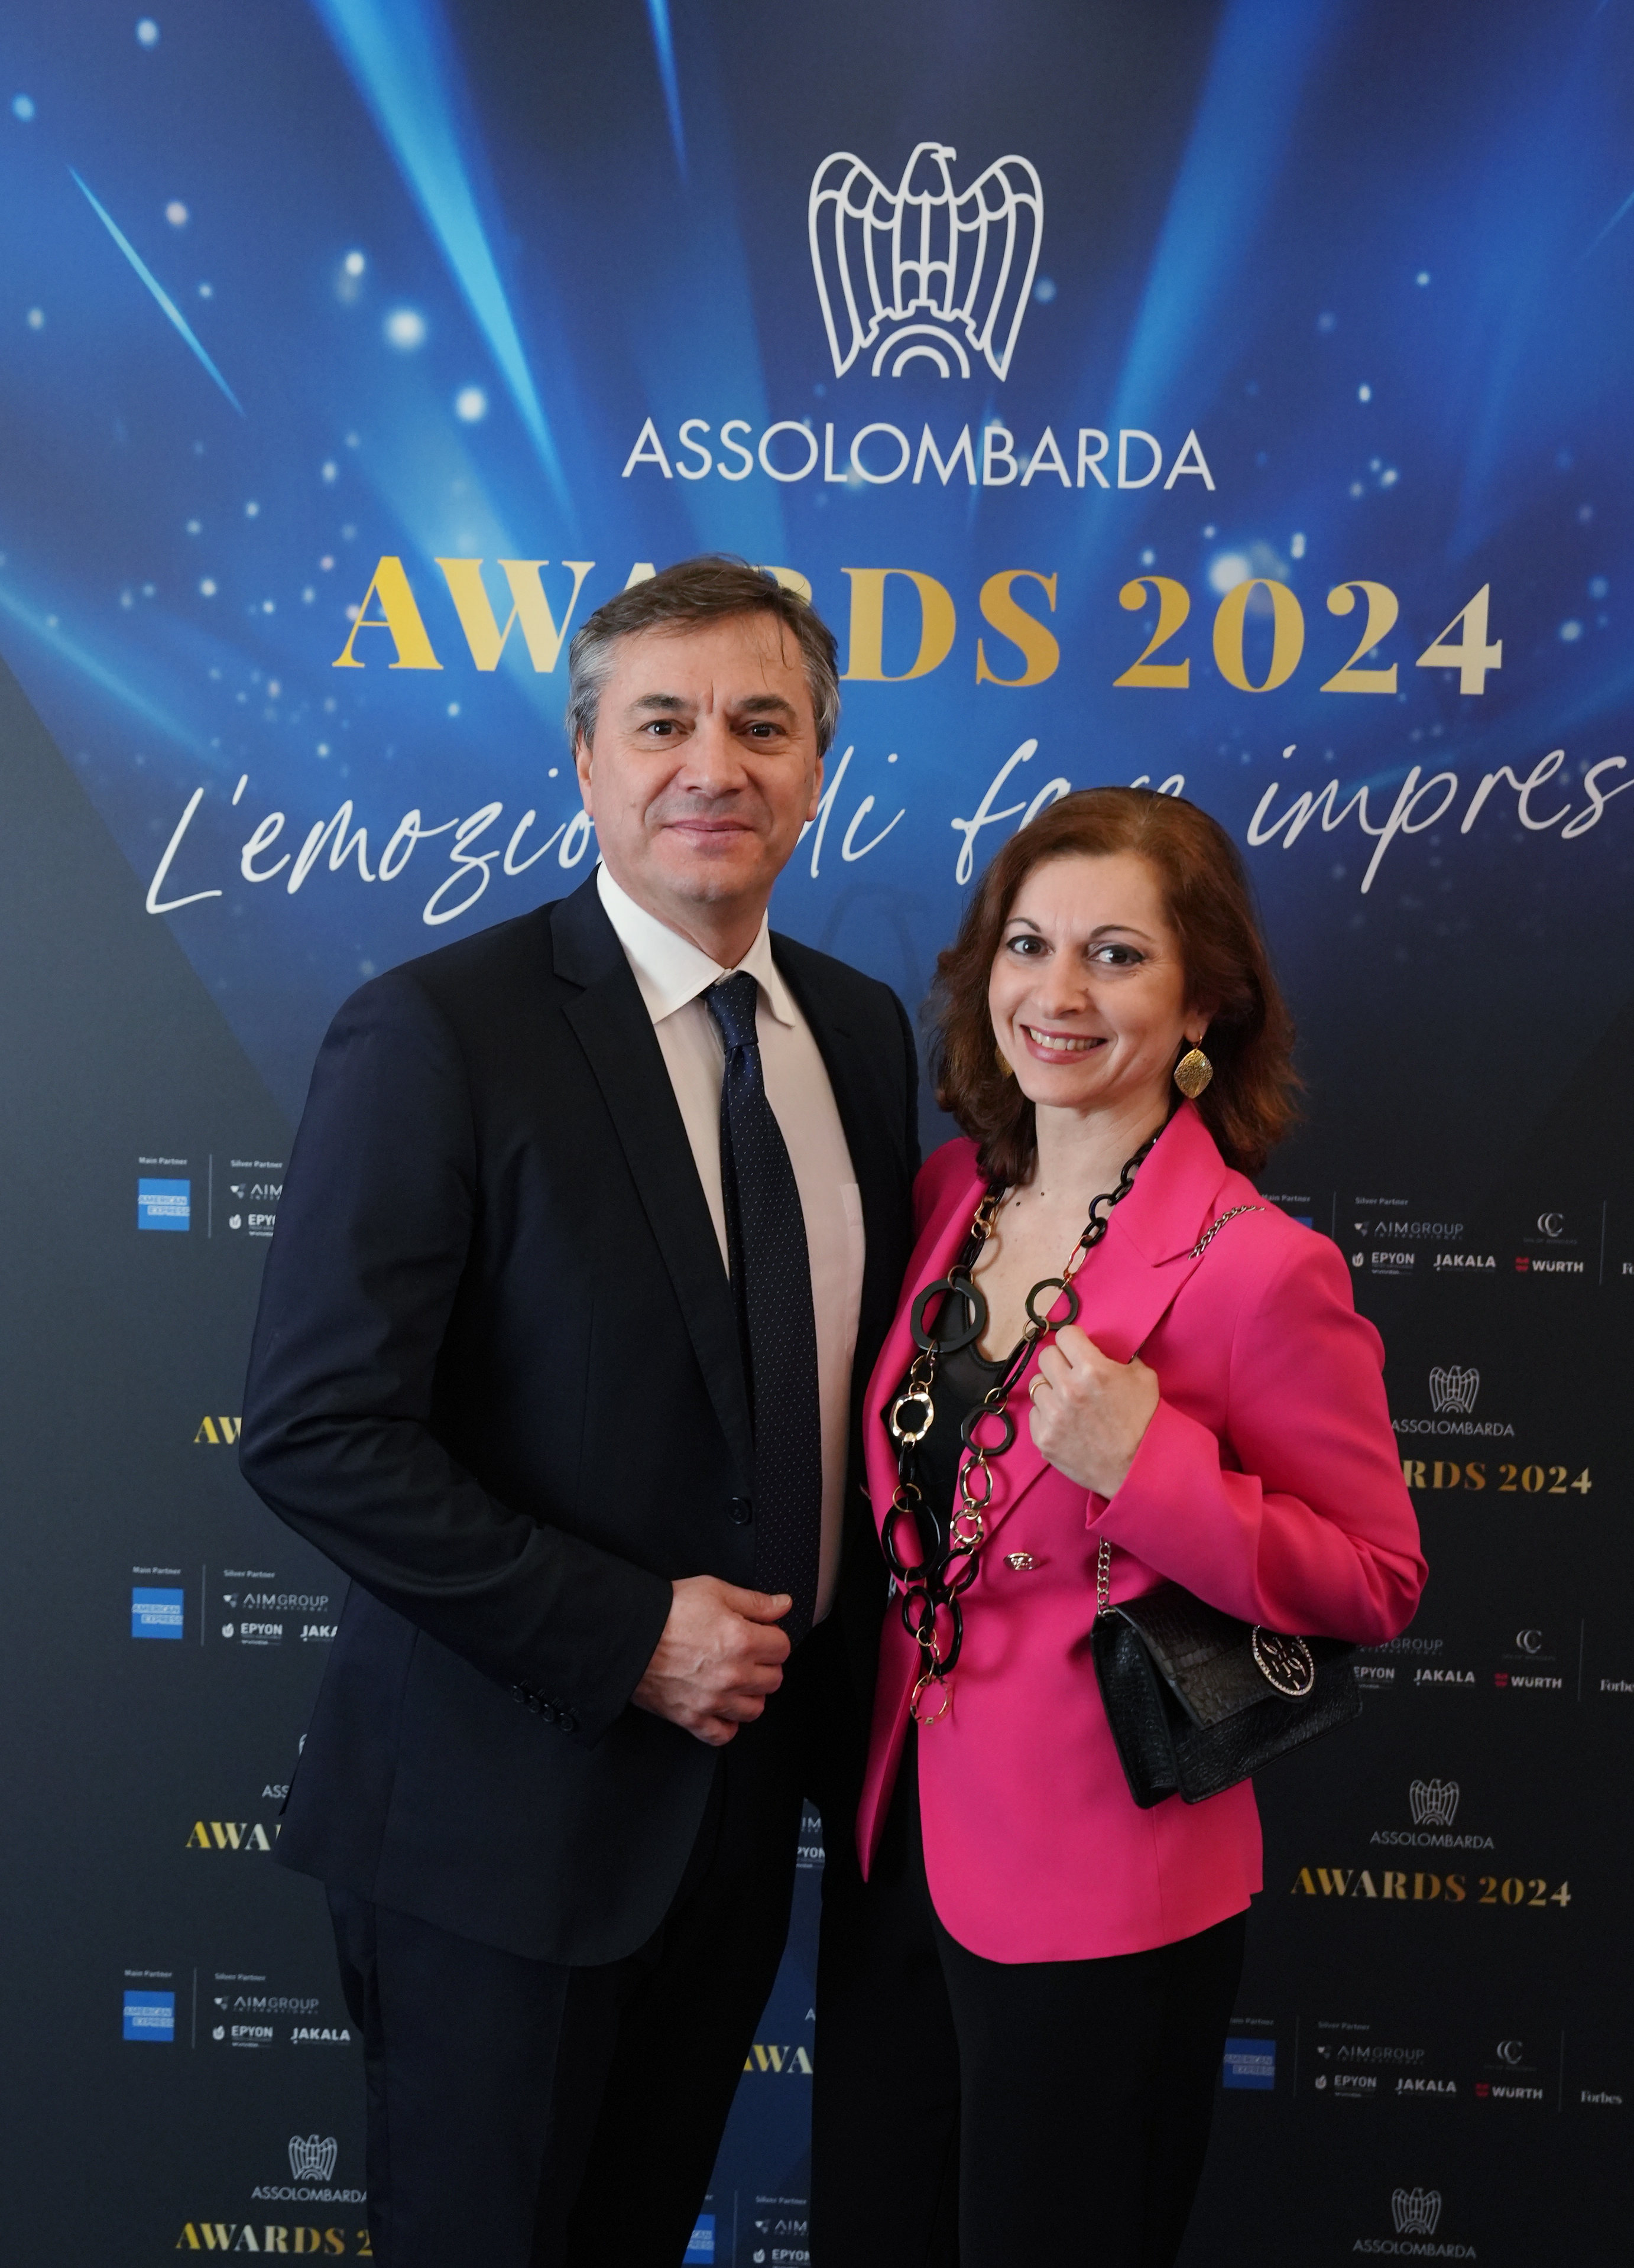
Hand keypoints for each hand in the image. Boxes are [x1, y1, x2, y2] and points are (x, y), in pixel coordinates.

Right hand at [632, 1575, 792, 1746]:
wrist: (626, 1634)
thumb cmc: (666, 1611)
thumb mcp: (714, 1590)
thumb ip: (755, 1602)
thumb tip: (784, 1605)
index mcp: (742, 1640)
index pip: (782, 1647)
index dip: (772, 1637)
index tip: (760, 1634)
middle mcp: (733, 1675)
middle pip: (774, 1679)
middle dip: (765, 1665)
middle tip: (748, 1654)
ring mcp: (713, 1701)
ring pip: (755, 1709)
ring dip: (750, 1695)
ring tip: (736, 1679)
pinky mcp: (692, 1718)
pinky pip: (723, 1734)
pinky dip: (726, 1724)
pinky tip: (721, 1707)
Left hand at [1027, 1323, 1159, 1498]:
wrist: (1139, 1468)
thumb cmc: (1144, 1422)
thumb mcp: (1143, 1378)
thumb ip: (1120, 1358)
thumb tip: (1102, 1351)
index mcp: (1091, 1370)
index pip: (1064, 1335)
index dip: (1073, 1341)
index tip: (1077, 1349)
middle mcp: (1068, 1389)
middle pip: (1046, 1356)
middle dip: (1060, 1362)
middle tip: (1072, 1374)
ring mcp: (1053, 1416)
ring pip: (1037, 1385)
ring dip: (1052, 1389)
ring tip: (1069, 1401)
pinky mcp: (1044, 1438)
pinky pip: (1034, 1413)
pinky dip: (1046, 1415)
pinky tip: (1065, 1421)